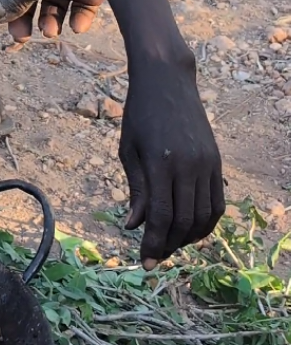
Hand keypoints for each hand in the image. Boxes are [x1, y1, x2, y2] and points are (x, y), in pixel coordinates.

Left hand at [119, 56, 224, 266]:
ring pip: (204, 216)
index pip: (162, 217)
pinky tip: (190, 230)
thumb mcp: (128, 150)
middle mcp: (189, 166)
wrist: (167, 81)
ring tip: (169, 245)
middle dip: (169, 246)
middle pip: (185, 222)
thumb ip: (136, 190)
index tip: (145, 262)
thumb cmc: (139, 114)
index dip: (154, 244)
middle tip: (154, 258)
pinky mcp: (217, 162)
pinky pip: (217, 203)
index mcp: (161, 163)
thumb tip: (133, 227)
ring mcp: (207, 164)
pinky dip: (206, 223)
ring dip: (188, 238)